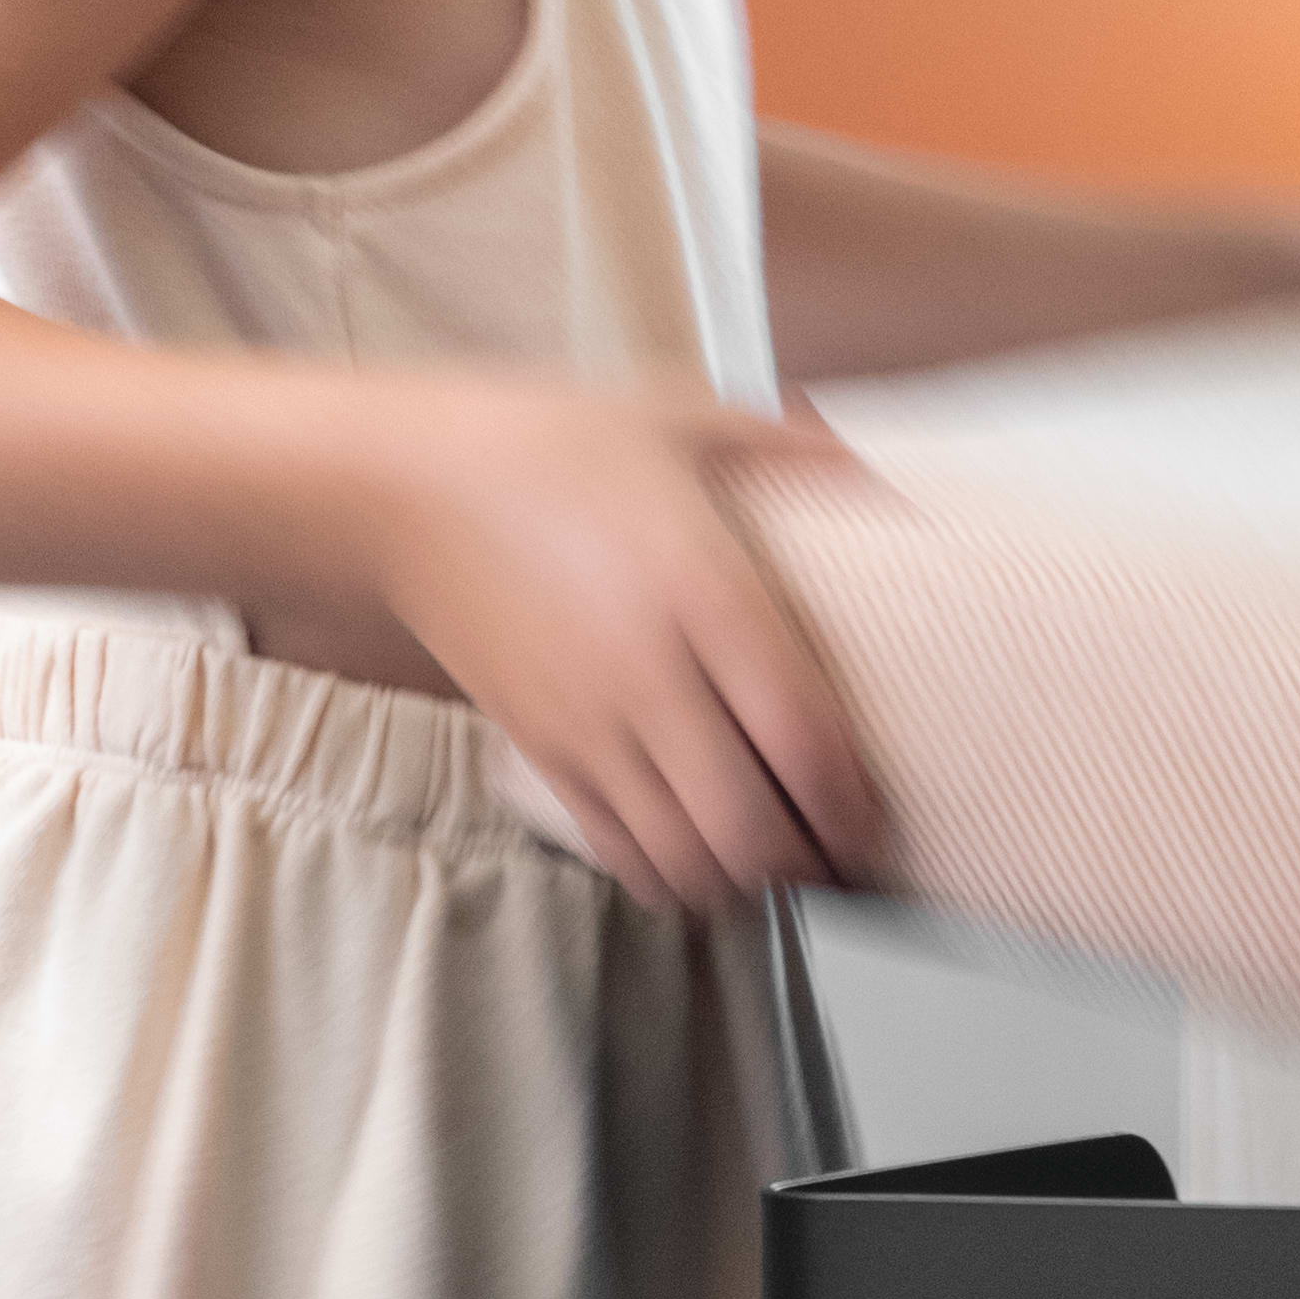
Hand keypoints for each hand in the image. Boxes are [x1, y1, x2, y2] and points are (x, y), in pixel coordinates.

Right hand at [274, 382, 885, 919]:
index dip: (850, 805)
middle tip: (838, 858)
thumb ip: (793, 451)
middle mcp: (650, 676)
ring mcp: (589, 724)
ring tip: (774, 864)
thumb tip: (893, 489)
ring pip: (685, 857)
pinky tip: (696, 858)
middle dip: (806, 864)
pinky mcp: (540, 751)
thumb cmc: (548, 444)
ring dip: (740, 880)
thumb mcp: (682, 418)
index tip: (877, 822)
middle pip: (749, 827)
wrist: (406, 487)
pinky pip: (617, 850)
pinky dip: (668, 876)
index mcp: (704, 593)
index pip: (802, 740)